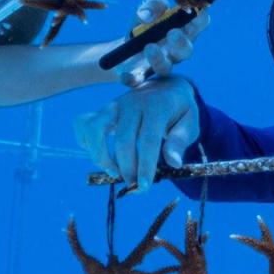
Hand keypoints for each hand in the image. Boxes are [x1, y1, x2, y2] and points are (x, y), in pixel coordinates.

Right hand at [75, 75, 198, 191]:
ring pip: (95, 129)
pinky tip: (100, 154)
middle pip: (123, 139)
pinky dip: (85, 142)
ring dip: (101, 156)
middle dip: (127, 168)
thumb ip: (180, 141)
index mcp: (157, 106)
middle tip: (135, 186)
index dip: (145, 166)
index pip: (148, 139)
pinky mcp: (103, 109)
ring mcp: (114, 104)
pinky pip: (83, 123)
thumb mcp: (190, 122)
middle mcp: (132, 102)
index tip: (145, 187)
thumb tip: (173, 163)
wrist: (166, 86)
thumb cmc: (179, 110)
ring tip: (115, 173)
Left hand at [117, 0, 210, 85]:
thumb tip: (147, 16)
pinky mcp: (140, 75)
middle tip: (173, 33)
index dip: (200, 18)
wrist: (124, 48)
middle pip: (186, 50)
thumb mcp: (147, 8)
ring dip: (159, 59)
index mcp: (183, 31)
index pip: (200, 24)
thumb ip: (152, 4)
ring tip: (149, 47)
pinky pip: (138, 79)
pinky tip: (126, 76)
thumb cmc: (144, 25)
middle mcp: (176, 51)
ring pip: (165, 68)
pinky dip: (132, 78)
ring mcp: (159, 64)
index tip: (193, 11)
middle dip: (181, 43)